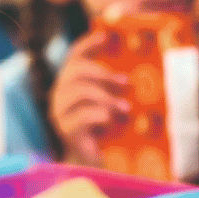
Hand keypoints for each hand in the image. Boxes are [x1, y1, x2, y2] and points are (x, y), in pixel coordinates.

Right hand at [48, 32, 129, 165]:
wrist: (96, 162)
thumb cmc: (108, 129)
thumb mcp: (113, 103)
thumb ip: (117, 87)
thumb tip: (137, 72)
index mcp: (72, 83)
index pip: (74, 56)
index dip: (88, 43)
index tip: (106, 35)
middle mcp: (61, 95)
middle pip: (75, 71)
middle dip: (102, 73)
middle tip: (125, 82)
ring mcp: (61, 113)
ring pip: (79, 92)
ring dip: (106, 97)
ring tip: (125, 108)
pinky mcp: (67, 131)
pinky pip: (82, 116)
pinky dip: (100, 115)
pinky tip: (112, 120)